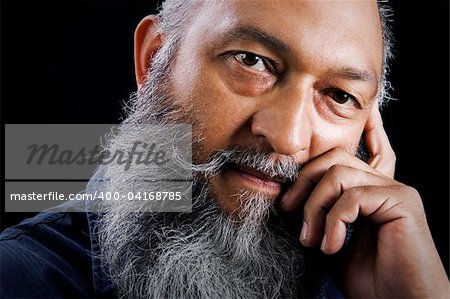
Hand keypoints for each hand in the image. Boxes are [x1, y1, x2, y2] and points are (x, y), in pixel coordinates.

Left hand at [281, 106, 448, 297]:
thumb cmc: (369, 280)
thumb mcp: (331, 241)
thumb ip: (319, 216)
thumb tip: (289, 198)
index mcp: (368, 191)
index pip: (343, 156)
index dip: (320, 149)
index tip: (289, 163)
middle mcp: (383, 184)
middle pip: (334, 158)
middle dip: (304, 181)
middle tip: (288, 210)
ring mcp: (395, 191)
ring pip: (338, 173)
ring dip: (315, 207)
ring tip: (311, 240)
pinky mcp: (402, 202)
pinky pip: (352, 196)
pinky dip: (333, 222)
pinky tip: (331, 246)